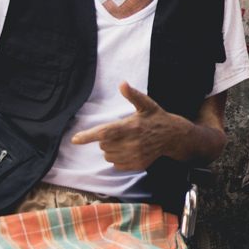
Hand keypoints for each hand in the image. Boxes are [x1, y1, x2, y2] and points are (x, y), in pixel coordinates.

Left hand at [70, 82, 189, 171]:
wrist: (173, 137)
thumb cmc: (156, 118)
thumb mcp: (146, 104)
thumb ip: (133, 95)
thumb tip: (122, 83)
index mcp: (131, 126)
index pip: (105, 132)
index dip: (89, 136)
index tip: (75, 139)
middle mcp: (132, 143)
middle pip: (103, 145)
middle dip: (106, 139)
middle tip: (119, 132)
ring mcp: (135, 155)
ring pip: (108, 156)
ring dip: (111, 149)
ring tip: (124, 141)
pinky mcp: (137, 165)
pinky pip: (116, 164)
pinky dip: (118, 158)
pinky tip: (128, 150)